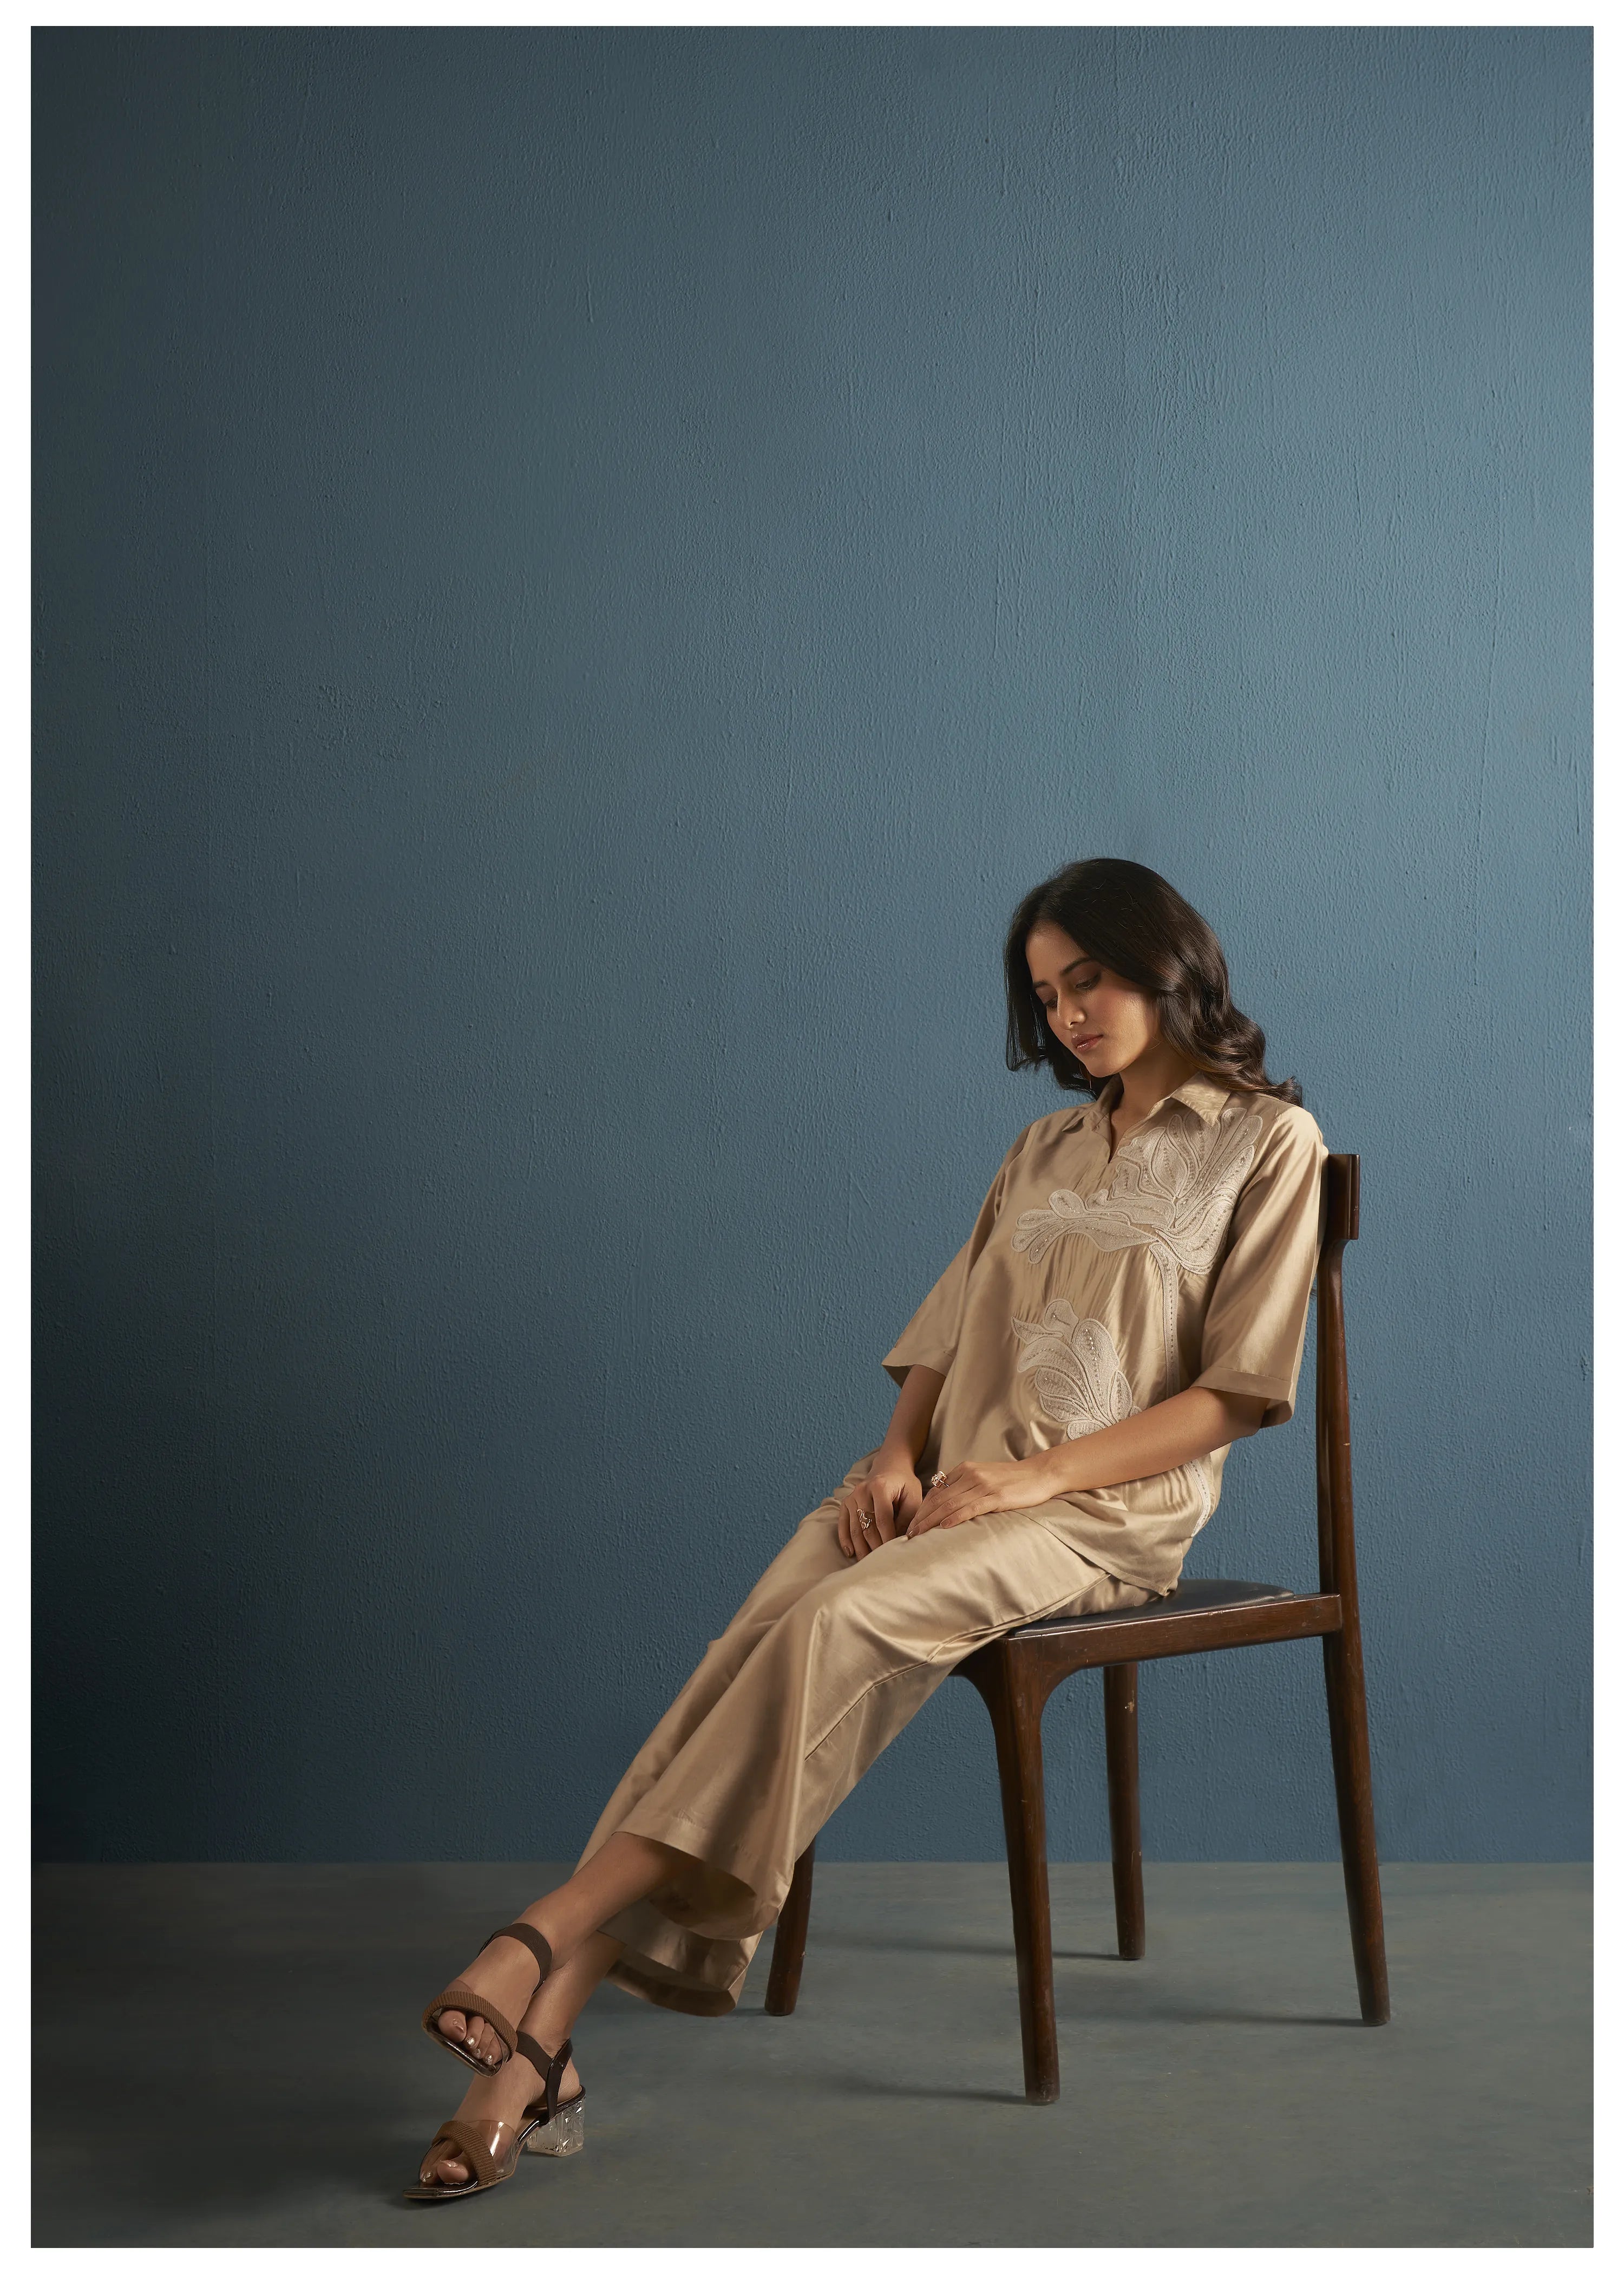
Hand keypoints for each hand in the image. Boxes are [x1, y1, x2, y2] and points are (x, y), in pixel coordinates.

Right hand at [838, 1457, 924, 1559]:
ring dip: (860, 1548)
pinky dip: (845, 1540)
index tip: (893, 1554)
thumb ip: (908, 1517)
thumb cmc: (904, 1484)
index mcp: (880, 1487)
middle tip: (881, 1564)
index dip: (888, 1538)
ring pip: (854, 1528)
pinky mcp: (845, 1503)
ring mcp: (851, 1497)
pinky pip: (843, 1524)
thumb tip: (902, 1540)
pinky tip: (850, 1553)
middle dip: (874, 1546)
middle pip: (867, 1525)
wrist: (889, 1467)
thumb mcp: (913, 1496)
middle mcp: (862, 1491)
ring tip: (867, 1564)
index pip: (883, 1518)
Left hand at [904, 1458, 1052, 1538]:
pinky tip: (944, 1527)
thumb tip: (946, 1504)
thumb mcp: (984, 1476)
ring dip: (931, 1521)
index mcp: (965, 1469)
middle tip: (908, 1533)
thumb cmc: (1012, 1479)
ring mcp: (983, 1485)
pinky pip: (970, 1508)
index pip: (936, 1491)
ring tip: (918, 1535)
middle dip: (921, 1517)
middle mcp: (970, 1475)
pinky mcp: (996, 1497)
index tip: (911, 1524)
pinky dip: (955, 1518)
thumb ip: (965, 1486)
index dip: (921, 1508)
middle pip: (938, 1499)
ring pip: (950, 1504)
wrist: (1040, 1473)